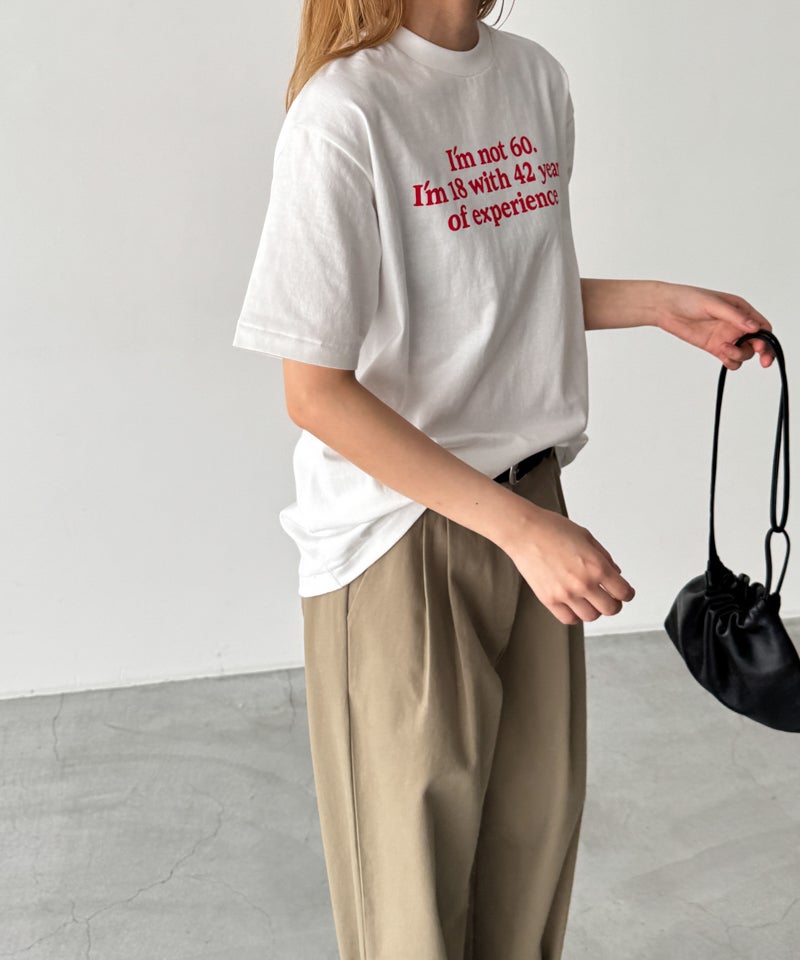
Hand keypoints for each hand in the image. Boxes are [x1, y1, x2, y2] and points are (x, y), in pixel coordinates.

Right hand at [505, 506, 635, 624]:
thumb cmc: (552, 529)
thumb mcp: (587, 537)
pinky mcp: (549, 600)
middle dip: (614, 603)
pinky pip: (569, 619)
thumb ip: (604, 557)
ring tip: (590, 600)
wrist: (524, 532)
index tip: (625, 592)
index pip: (623, 592)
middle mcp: (583, 584)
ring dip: (594, 610)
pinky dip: (575, 615)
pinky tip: (574, 605)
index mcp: (596, 566)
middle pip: (610, 609)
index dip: (627, 593)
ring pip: (591, 616)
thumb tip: (615, 573)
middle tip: (610, 598)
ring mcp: (565, 594)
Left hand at [654, 282, 774, 369]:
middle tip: (762, 360)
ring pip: (744, 353)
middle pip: (757, 342)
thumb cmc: (689, 299)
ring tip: (725, 350)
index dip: (766, 338)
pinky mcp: (714, 347)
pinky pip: (729, 359)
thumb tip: (754, 328)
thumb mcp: (713, 305)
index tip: (762, 347)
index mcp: (741, 311)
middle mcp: (736, 325)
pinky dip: (731, 362)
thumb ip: (734, 317)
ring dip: (740, 355)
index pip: (762, 327)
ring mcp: (726, 337)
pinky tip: (724, 358)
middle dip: (762, 352)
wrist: (665, 308)